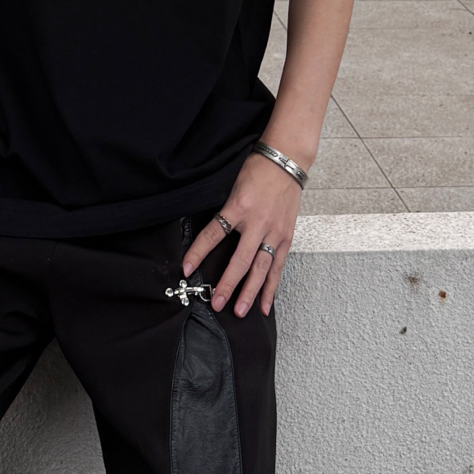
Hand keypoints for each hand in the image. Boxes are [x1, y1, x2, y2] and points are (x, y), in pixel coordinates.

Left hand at [184, 151, 301, 318]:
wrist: (286, 161)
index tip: (186, 269)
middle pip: (240, 260)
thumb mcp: (234, 186)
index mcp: (239, 207)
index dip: (198, 253)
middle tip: (217, 302)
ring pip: (261, 269)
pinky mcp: (286, 237)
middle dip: (228, 284)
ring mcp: (274, 232)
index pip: (214, 233)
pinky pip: (278, 267)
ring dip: (250, 292)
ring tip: (240, 311)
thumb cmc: (257, 171)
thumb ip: (225, 211)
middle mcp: (257, 223)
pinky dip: (272, 287)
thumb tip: (211, 235)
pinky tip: (265, 304)